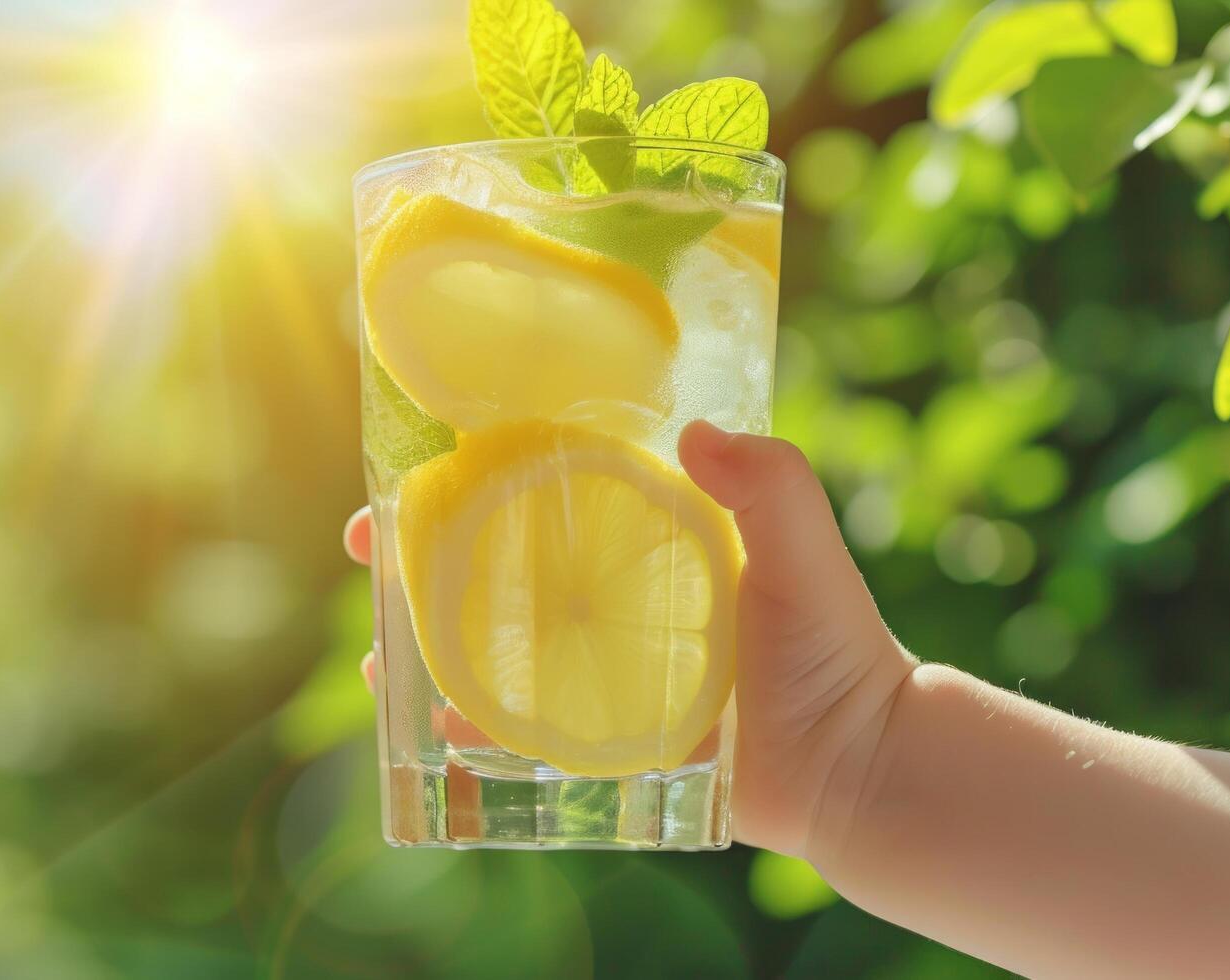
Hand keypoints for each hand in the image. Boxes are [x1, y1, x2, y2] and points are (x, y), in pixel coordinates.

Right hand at [343, 421, 913, 861]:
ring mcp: (602, 673)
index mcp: (648, 540)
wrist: (860, 768)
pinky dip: (474, 727)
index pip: (544, 493)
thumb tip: (697, 431)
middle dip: (422, 560)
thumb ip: (771, 487)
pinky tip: (436, 726)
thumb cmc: (837, 651)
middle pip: (497, 569)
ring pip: (494, 648)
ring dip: (429, 645)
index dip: (473, 479)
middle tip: (369, 553)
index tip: (412, 473)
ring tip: (378, 653)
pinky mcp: (605, 739)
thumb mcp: (805, 554)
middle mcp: (613, 600)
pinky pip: (524, 731)